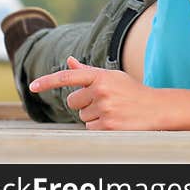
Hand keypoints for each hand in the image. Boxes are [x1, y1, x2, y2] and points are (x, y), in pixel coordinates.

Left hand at [29, 56, 161, 130]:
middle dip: (83, 103)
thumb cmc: (132, 91)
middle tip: (104, 102)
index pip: (69, 77)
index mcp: (101, 76)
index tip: (32, 86)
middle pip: (72, 101)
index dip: (48, 81)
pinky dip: (99, 127)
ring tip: (113, 111)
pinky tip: (114, 120)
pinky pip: (90, 128)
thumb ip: (88, 72)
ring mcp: (104, 109)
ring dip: (93, 116)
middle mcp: (101, 91)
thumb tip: (69, 61)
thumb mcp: (113, 77)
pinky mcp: (107, 126)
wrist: (157, 108)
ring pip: (81, 116)